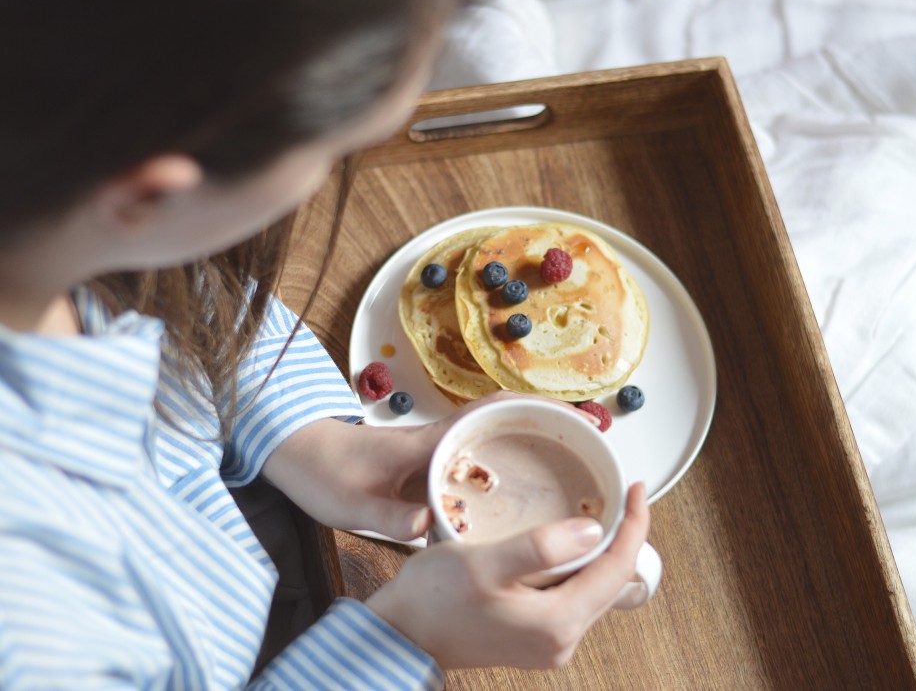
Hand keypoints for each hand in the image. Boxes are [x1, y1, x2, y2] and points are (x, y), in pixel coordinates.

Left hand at [262, 392, 599, 540]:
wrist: (301, 458)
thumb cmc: (326, 474)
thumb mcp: (351, 503)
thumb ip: (385, 515)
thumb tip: (423, 528)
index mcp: (430, 440)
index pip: (492, 411)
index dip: (536, 408)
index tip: (576, 414)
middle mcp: (442, 440)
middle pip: (508, 422)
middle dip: (551, 426)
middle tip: (593, 445)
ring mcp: (440, 452)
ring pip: (498, 442)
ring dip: (535, 445)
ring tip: (576, 470)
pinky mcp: (433, 468)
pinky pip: (481, 463)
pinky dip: (510, 469)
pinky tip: (525, 498)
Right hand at [365, 482, 650, 669]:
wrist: (400, 634)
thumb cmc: (434, 598)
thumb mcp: (484, 563)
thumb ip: (540, 547)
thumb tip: (593, 530)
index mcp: (557, 623)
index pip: (618, 568)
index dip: (635, 525)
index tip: (636, 487)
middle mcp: (562, 641)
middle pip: (613, 581)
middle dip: (624, 537)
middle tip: (623, 495)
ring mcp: (549, 644)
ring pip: (594, 589)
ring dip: (602, 552)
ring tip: (600, 512)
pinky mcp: (535, 639)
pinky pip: (573, 597)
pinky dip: (578, 568)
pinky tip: (567, 544)